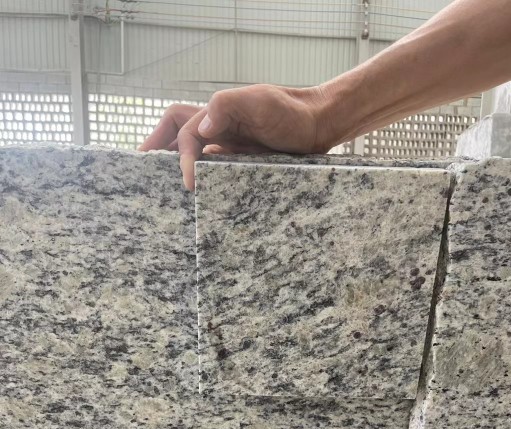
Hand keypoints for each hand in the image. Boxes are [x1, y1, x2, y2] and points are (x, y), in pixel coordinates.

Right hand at [138, 84, 331, 190]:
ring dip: (179, 171)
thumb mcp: (259, 100)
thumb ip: (227, 106)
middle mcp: (218, 131)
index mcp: (217, 114)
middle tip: (143, 176)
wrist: (321, 126)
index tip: (188, 183)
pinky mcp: (243, 165)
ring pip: (195, 158)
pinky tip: (203, 202)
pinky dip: (206, 185)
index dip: (181, 156)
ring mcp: (230, 149)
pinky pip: (217, 175)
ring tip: (166, 195)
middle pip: (177, 137)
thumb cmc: (291, 110)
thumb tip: (202, 129)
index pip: (184, 133)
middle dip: (158, 152)